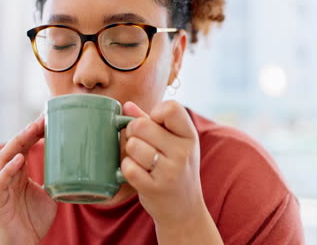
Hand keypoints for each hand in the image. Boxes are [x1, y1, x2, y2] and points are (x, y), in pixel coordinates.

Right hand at [0, 115, 56, 244]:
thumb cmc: (33, 221)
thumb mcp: (50, 194)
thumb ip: (57, 179)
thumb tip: (77, 165)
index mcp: (19, 172)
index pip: (24, 146)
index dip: (34, 132)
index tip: (48, 118)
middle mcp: (8, 175)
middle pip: (15, 147)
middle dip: (27, 131)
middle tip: (43, 119)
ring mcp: (1, 186)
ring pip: (5, 158)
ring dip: (18, 143)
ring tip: (31, 130)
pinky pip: (0, 181)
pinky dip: (9, 169)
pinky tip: (20, 159)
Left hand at [122, 101, 221, 243]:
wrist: (184, 210)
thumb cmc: (175, 169)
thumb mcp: (172, 143)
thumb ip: (149, 121)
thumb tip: (127, 106)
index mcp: (189, 136)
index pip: (170, 107)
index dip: (154, 113)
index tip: (154, 124)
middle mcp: (183, 152)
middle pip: (141, 125)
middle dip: (133, 131)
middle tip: (139, 141)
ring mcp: (170, 171)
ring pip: (132, 145)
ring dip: (130, 151)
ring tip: (141, 159)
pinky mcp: (154, 188)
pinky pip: (128, 167)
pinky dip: (127, 168)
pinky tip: (137, 172)